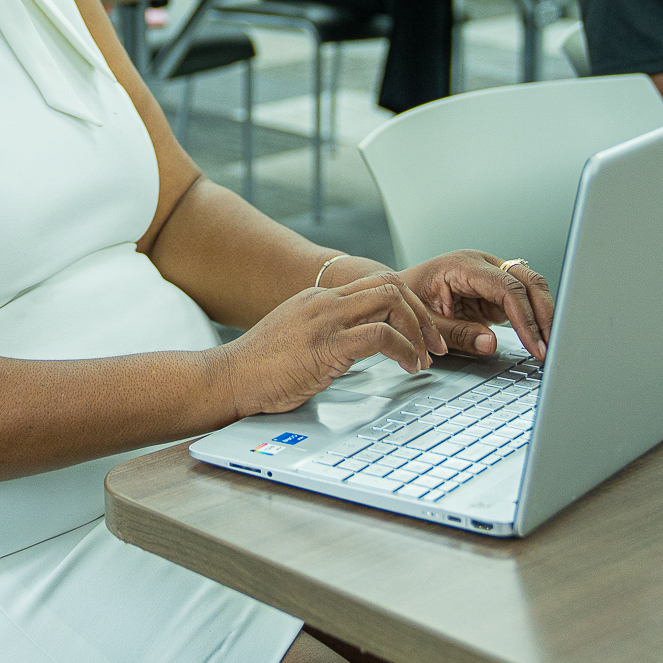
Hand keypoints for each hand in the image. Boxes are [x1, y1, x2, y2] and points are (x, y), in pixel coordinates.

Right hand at [217, 271, 441, 416]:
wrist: (227, 378)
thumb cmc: (259, 369)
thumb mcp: (299, 341)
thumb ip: (329, 336)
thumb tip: (361, 349)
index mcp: (318, 298)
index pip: (375, 285)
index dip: (407, 307)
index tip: (421, 333)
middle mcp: (324, 301)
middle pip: (390, 285)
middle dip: (421, 314)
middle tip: (435, 344)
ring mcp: (325, 319)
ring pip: (390, 301)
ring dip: (417, 330)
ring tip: (424, 357)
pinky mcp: (326, 345)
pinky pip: (380, 336)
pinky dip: (403, 350)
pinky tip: (407, 367)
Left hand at [400, 250, 552, 360]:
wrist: (397, 293)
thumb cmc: (406, 301)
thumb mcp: (426, 323)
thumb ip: (457, 334)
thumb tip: (491, 343)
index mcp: (463, 265)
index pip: (506, 286)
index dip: (524, 317)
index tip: (534, 343)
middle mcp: (482, 265)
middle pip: (527, 280)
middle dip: (543, 314)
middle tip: (550, 347)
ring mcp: (491, 275)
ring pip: (531, 287)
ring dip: (543, 315)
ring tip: (549, 346)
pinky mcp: (495, 291)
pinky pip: (523, 299)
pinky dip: (534, 318)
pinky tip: (539, 339)